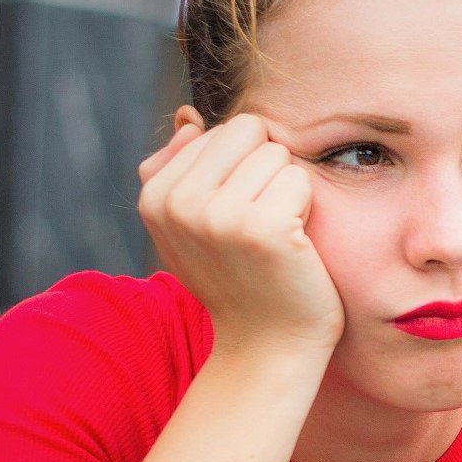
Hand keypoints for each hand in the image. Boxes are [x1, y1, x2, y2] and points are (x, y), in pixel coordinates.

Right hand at [136, 113, 343, 358]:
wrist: (268, 344)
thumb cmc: (239, 277)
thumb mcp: (192, 225)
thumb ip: (182, 167)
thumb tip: (189, 118)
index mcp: (154, 196)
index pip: (224, 130)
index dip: (244, 169)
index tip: (236, 218)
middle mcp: (177, 203)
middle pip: (250, 131)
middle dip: (266, 171)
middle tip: (260, 225)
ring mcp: (217, 215)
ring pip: (277, 154)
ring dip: (288, 192)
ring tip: (274, 237)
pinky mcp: (261, 228)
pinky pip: (300, 179)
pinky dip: (306, 208)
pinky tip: (292, 246)